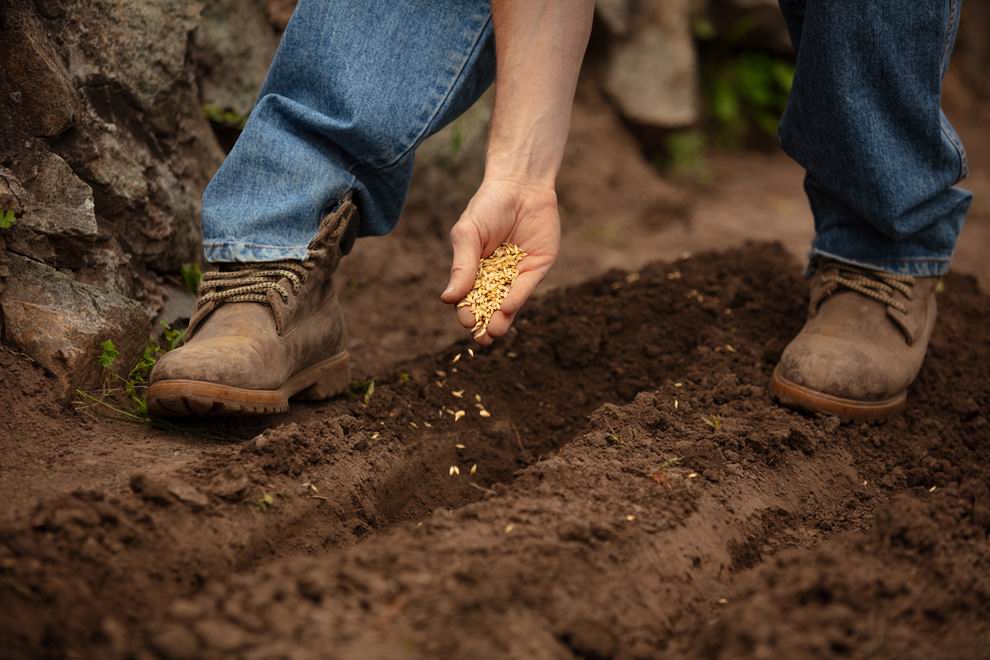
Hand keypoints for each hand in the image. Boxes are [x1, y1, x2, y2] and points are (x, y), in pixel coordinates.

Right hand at [440, 177, 560, 345]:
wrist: (520, 184)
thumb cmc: (487, 206)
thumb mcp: (467, 236)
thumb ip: (461, 267)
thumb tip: (448, 299)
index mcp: (475, 271)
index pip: (469, 298)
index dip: (466, 311)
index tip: (465, 320)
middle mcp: (496, 276)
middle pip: (489, 306)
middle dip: (485, 323)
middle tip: (481, 338)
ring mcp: (518, 274)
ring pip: (508, 302)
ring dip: (501, 319)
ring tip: (494, 332)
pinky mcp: (537, 267)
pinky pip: (525, 287)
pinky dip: (516, 298)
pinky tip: (507, 308)